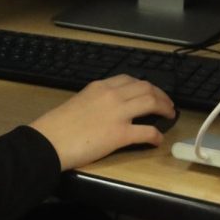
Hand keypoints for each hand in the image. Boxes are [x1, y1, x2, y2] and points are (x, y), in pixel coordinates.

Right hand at [28, 75, 175, 169]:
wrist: (50, 140)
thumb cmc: (57, 125)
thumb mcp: (78, 102)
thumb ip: (95, 101)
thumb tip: (107, 110)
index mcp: (99, 86)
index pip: (129, 79)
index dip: (146, 85)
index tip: (151, 92)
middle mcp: (111, 95)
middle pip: (146, 87)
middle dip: (161, 95)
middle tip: (167, 104)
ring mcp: (118, 113)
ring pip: (151, 102)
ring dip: (165, 108)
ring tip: (170, 115)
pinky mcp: (121, 134)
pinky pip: (148, 131)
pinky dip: (157, 136)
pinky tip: (158, 141)